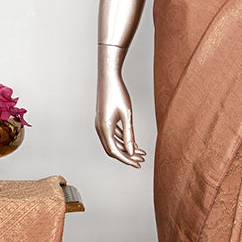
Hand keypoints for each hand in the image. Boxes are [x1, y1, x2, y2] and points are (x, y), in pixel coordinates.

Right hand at [96, 45, 145, 166]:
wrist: (108, 77)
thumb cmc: (118, 93)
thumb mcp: (127, 115)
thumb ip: (129, 134)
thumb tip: (131, 150)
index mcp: (104, 128)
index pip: (115, 151)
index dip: (127, 160)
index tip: (138, 164)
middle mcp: (100, 128)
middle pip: (112, 149)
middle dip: (127, 156)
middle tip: (141, 160)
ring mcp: (100, 124)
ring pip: (112, 142)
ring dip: (126, 148)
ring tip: (141, 152)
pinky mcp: (103, 120)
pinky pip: (112, 135)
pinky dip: (122, 140)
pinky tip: (132, 142)